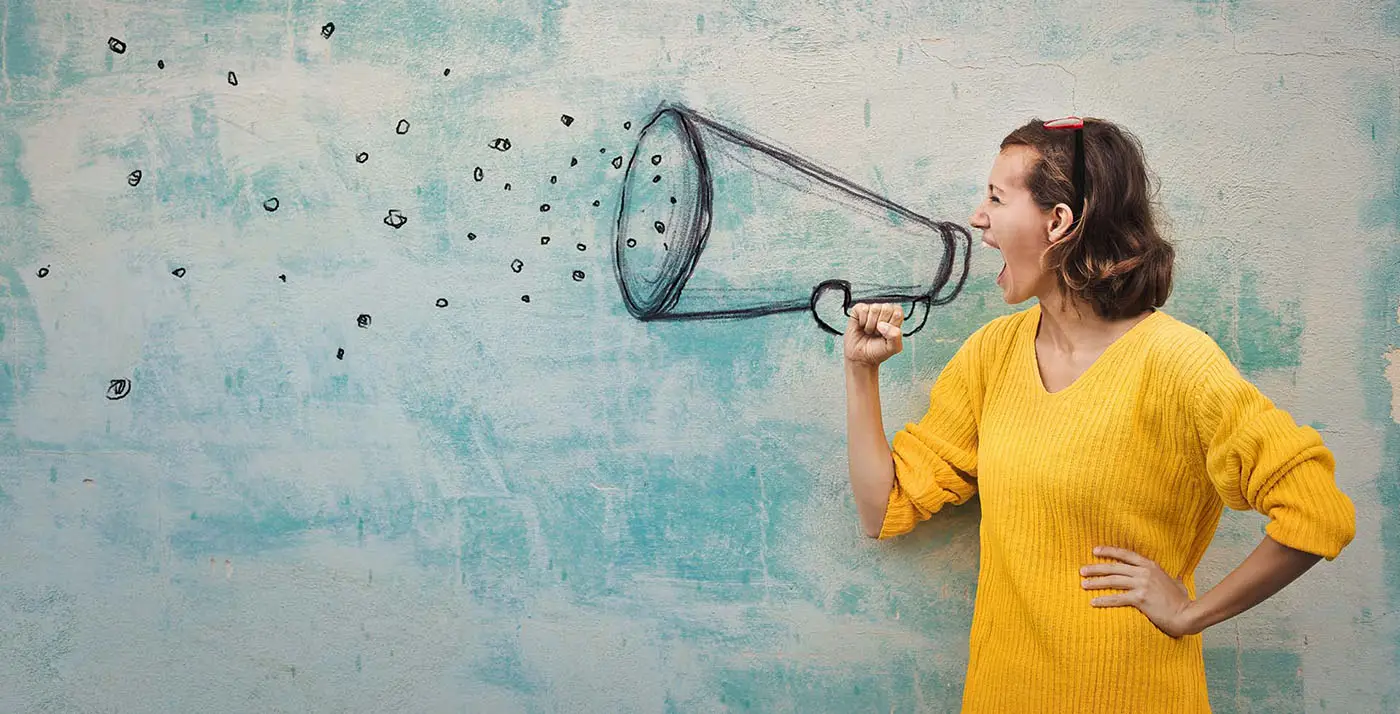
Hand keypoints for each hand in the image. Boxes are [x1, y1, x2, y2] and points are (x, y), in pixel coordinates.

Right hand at [844, 303, 903, 365]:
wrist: (861, 357)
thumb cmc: (877, 351)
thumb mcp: (893, 348)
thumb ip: (896, 335)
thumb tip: (883, 324)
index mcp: (895, 318)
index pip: (898, 311)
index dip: (892, 323)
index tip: (887, 333)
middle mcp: (884, 312)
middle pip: (887, 308)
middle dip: (881, 324)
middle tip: (877, 333)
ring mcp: (871, 310)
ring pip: (875, 309)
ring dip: (871, 324)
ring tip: (870, 331)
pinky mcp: (859, 310)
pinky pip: (863, 309)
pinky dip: (862, 321)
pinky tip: (862, 326)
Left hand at [1081, 546, 1199, 637]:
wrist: (1187, 614)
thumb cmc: (1182, 601)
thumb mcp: (1176, 583)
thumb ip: (1171, 578)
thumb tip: (1176, 577)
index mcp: (1151, 566)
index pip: (1125, 554)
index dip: (1109, 551)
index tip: (1095, 551)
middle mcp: (1144, 572)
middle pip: (1114, 567)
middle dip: (1096, 568)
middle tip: (1082, 570)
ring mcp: (1142, 585)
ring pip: (1113, 581)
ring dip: (1096, 583)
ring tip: (1083, 584)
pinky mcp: (1140, 599)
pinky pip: (1117, 598)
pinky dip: (1103, 600)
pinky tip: (1093, 602)